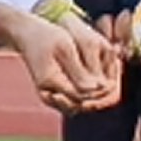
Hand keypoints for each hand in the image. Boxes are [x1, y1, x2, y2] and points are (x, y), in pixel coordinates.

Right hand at [0, 3, 123, 113]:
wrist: (27, 35)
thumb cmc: (47, 36)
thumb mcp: (65, 48)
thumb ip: (79, 70)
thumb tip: (97, 88)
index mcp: (50, 81)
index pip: (82, 95)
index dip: (100, 90)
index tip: (112, 79)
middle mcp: (48, 94)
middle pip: (81, 104)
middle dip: (100, 96)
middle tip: (113, 83)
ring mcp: (50, 96)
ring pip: (79, 106)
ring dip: (95, 98)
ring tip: (106, 82)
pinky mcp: (53, 94)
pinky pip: (74, 102)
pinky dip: (87, 95)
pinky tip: (96, 83)